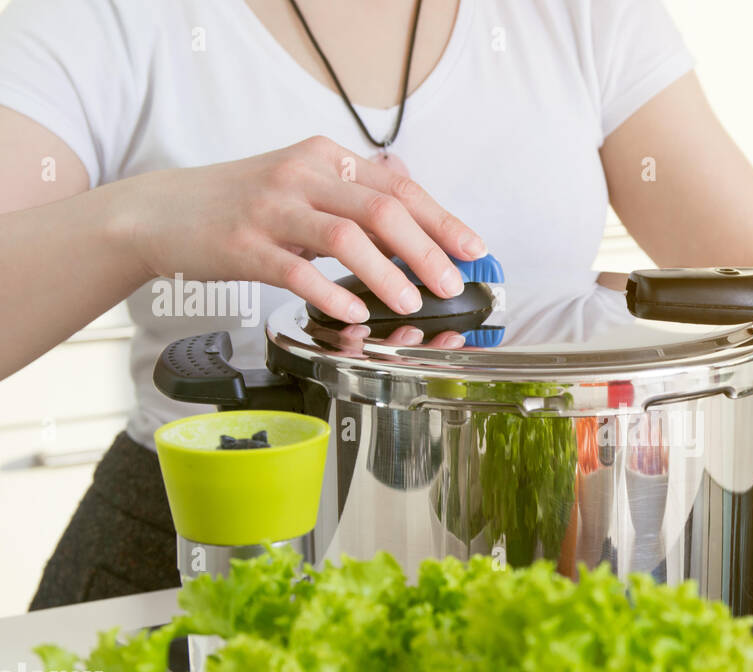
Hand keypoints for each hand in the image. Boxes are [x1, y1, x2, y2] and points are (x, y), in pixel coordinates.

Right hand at [118, 135, 485, 330]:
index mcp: (323, 158)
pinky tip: (354, 313)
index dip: (442, 220)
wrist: (161, 212)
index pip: (397, 187)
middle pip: (379, 209)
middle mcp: (299, 175)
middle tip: (450, 284)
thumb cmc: (240, 203)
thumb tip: (411, 195)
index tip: (472, 249)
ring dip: (385, 274)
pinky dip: (330, 294)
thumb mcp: (301, 182)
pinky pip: (296, 271)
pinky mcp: (242, 245)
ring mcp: (270, 209)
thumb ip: (352, 191)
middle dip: (425, 250)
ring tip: (410, 303)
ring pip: (343, 237)